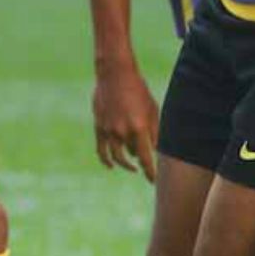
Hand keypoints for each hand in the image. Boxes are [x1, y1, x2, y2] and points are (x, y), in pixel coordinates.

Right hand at [92, 55, 159, 180]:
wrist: (115, 74)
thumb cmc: (138, 90)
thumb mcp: (152, 109)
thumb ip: (155, 131)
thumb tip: (156, 151)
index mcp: (139, 127)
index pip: (146, 158)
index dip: (150, 172)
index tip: (153, 181)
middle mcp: (123, 131)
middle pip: (134, 154)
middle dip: (141, 156)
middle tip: (146, 161)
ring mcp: (109, 130)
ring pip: (118, 156)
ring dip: (126, 163)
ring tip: (132, 167)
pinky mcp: (99, 127)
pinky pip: (101, 150)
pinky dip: (106, 161)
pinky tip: (112, 166)